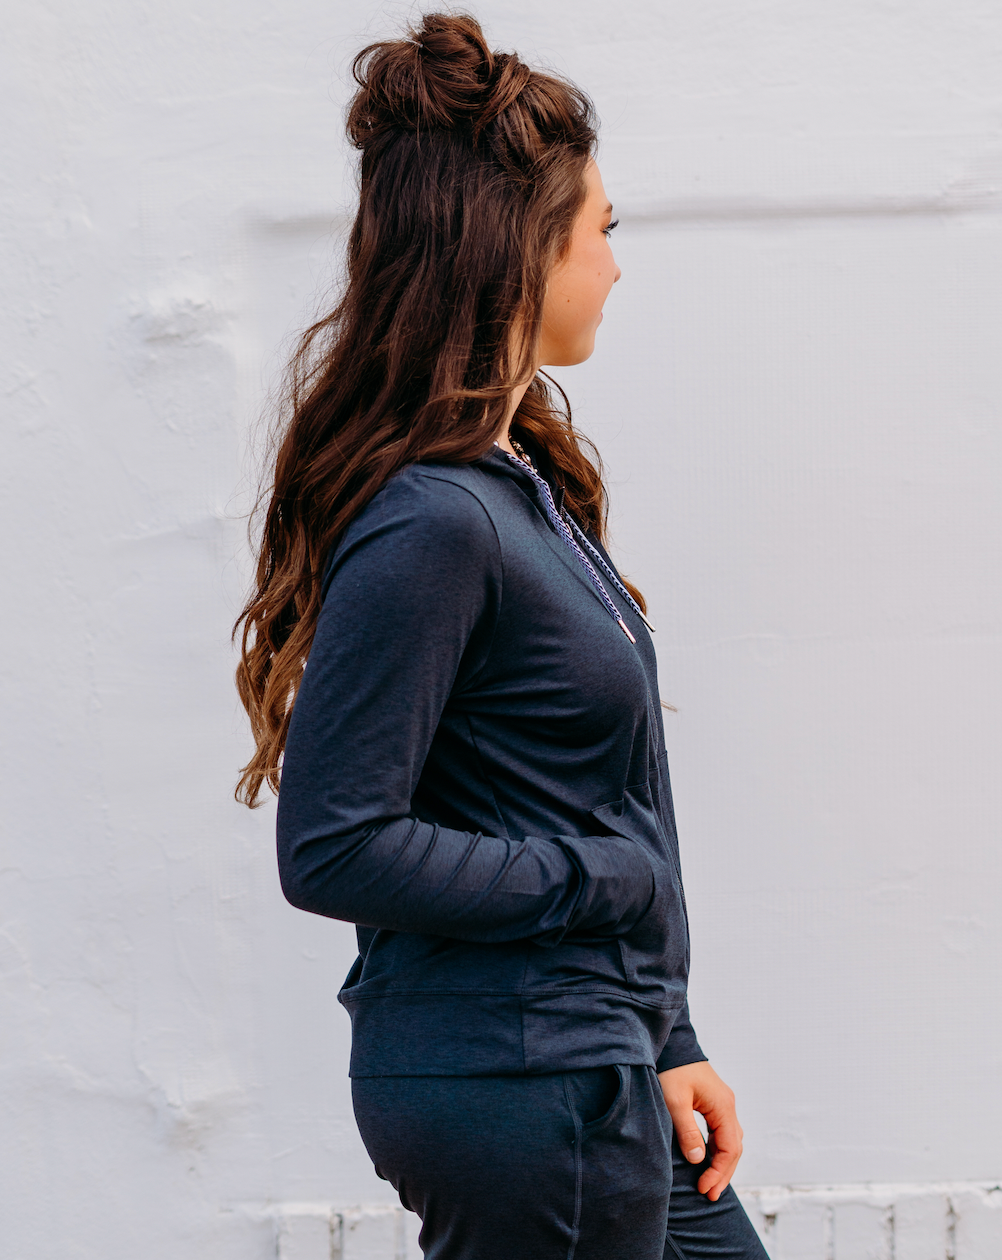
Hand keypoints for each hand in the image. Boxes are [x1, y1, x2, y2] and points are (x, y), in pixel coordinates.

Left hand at [657, 1060, 742, 1200]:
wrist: (672, 1045)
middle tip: (709, 1195)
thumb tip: (699, 1159)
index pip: (729, 1148)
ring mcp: (723, 1104)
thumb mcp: (675, 1101)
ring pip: (730, 1141)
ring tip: (710, 1185)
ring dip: (722, 1164)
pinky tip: (707, 1161)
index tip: (704, 1188)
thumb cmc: (672, 1070)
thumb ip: (687, 1130)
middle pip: (734, 1148)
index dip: (719, 1171)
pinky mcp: (714, 1103)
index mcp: (723, 1106)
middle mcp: (728, 1106)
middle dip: (723, 1173)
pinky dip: (718, 1151)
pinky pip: (722, 1133)